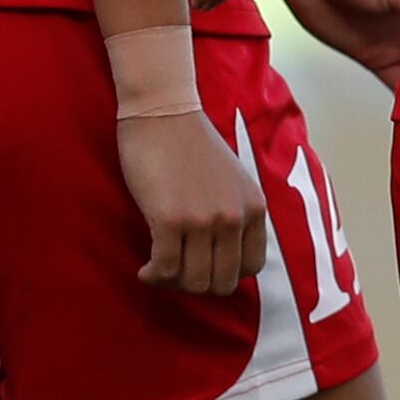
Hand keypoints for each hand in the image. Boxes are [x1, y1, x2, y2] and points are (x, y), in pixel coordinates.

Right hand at [115, 104, 270, 295]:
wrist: (162, 112)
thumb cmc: (190, 143)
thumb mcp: (232, 181)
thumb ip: (234, 213)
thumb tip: (220, 255)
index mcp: (255, 209)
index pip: (250, 268)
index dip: (223, 275)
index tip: (201, 268)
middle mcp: (235, 218)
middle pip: (222, 281)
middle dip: (196, 286)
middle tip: (175, 274)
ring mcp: (204, 221)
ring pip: (193, 281)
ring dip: (172, 284)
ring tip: (157, 272)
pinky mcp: (171, 220)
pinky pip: (165, 268)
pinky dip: (153, 276)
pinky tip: (144, 271)